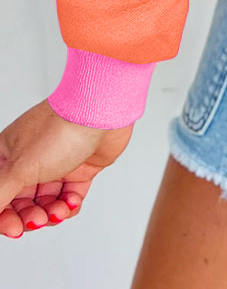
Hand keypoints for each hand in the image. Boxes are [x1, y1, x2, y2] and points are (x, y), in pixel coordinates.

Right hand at [0, 99, 132, 237]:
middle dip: (30, 216)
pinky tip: (71, 200)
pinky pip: (68, 197)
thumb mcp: (20, 168)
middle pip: (21, 203)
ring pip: (45, 203)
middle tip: (39, 220)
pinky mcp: (78, 169)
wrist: (102, 111)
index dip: (4, 217)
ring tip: (59, 209)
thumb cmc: (59, 130)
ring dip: (51, 212)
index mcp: (8, 156)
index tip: (14, 229)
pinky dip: (69, 204)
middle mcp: (29, 161)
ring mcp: (55, 165)